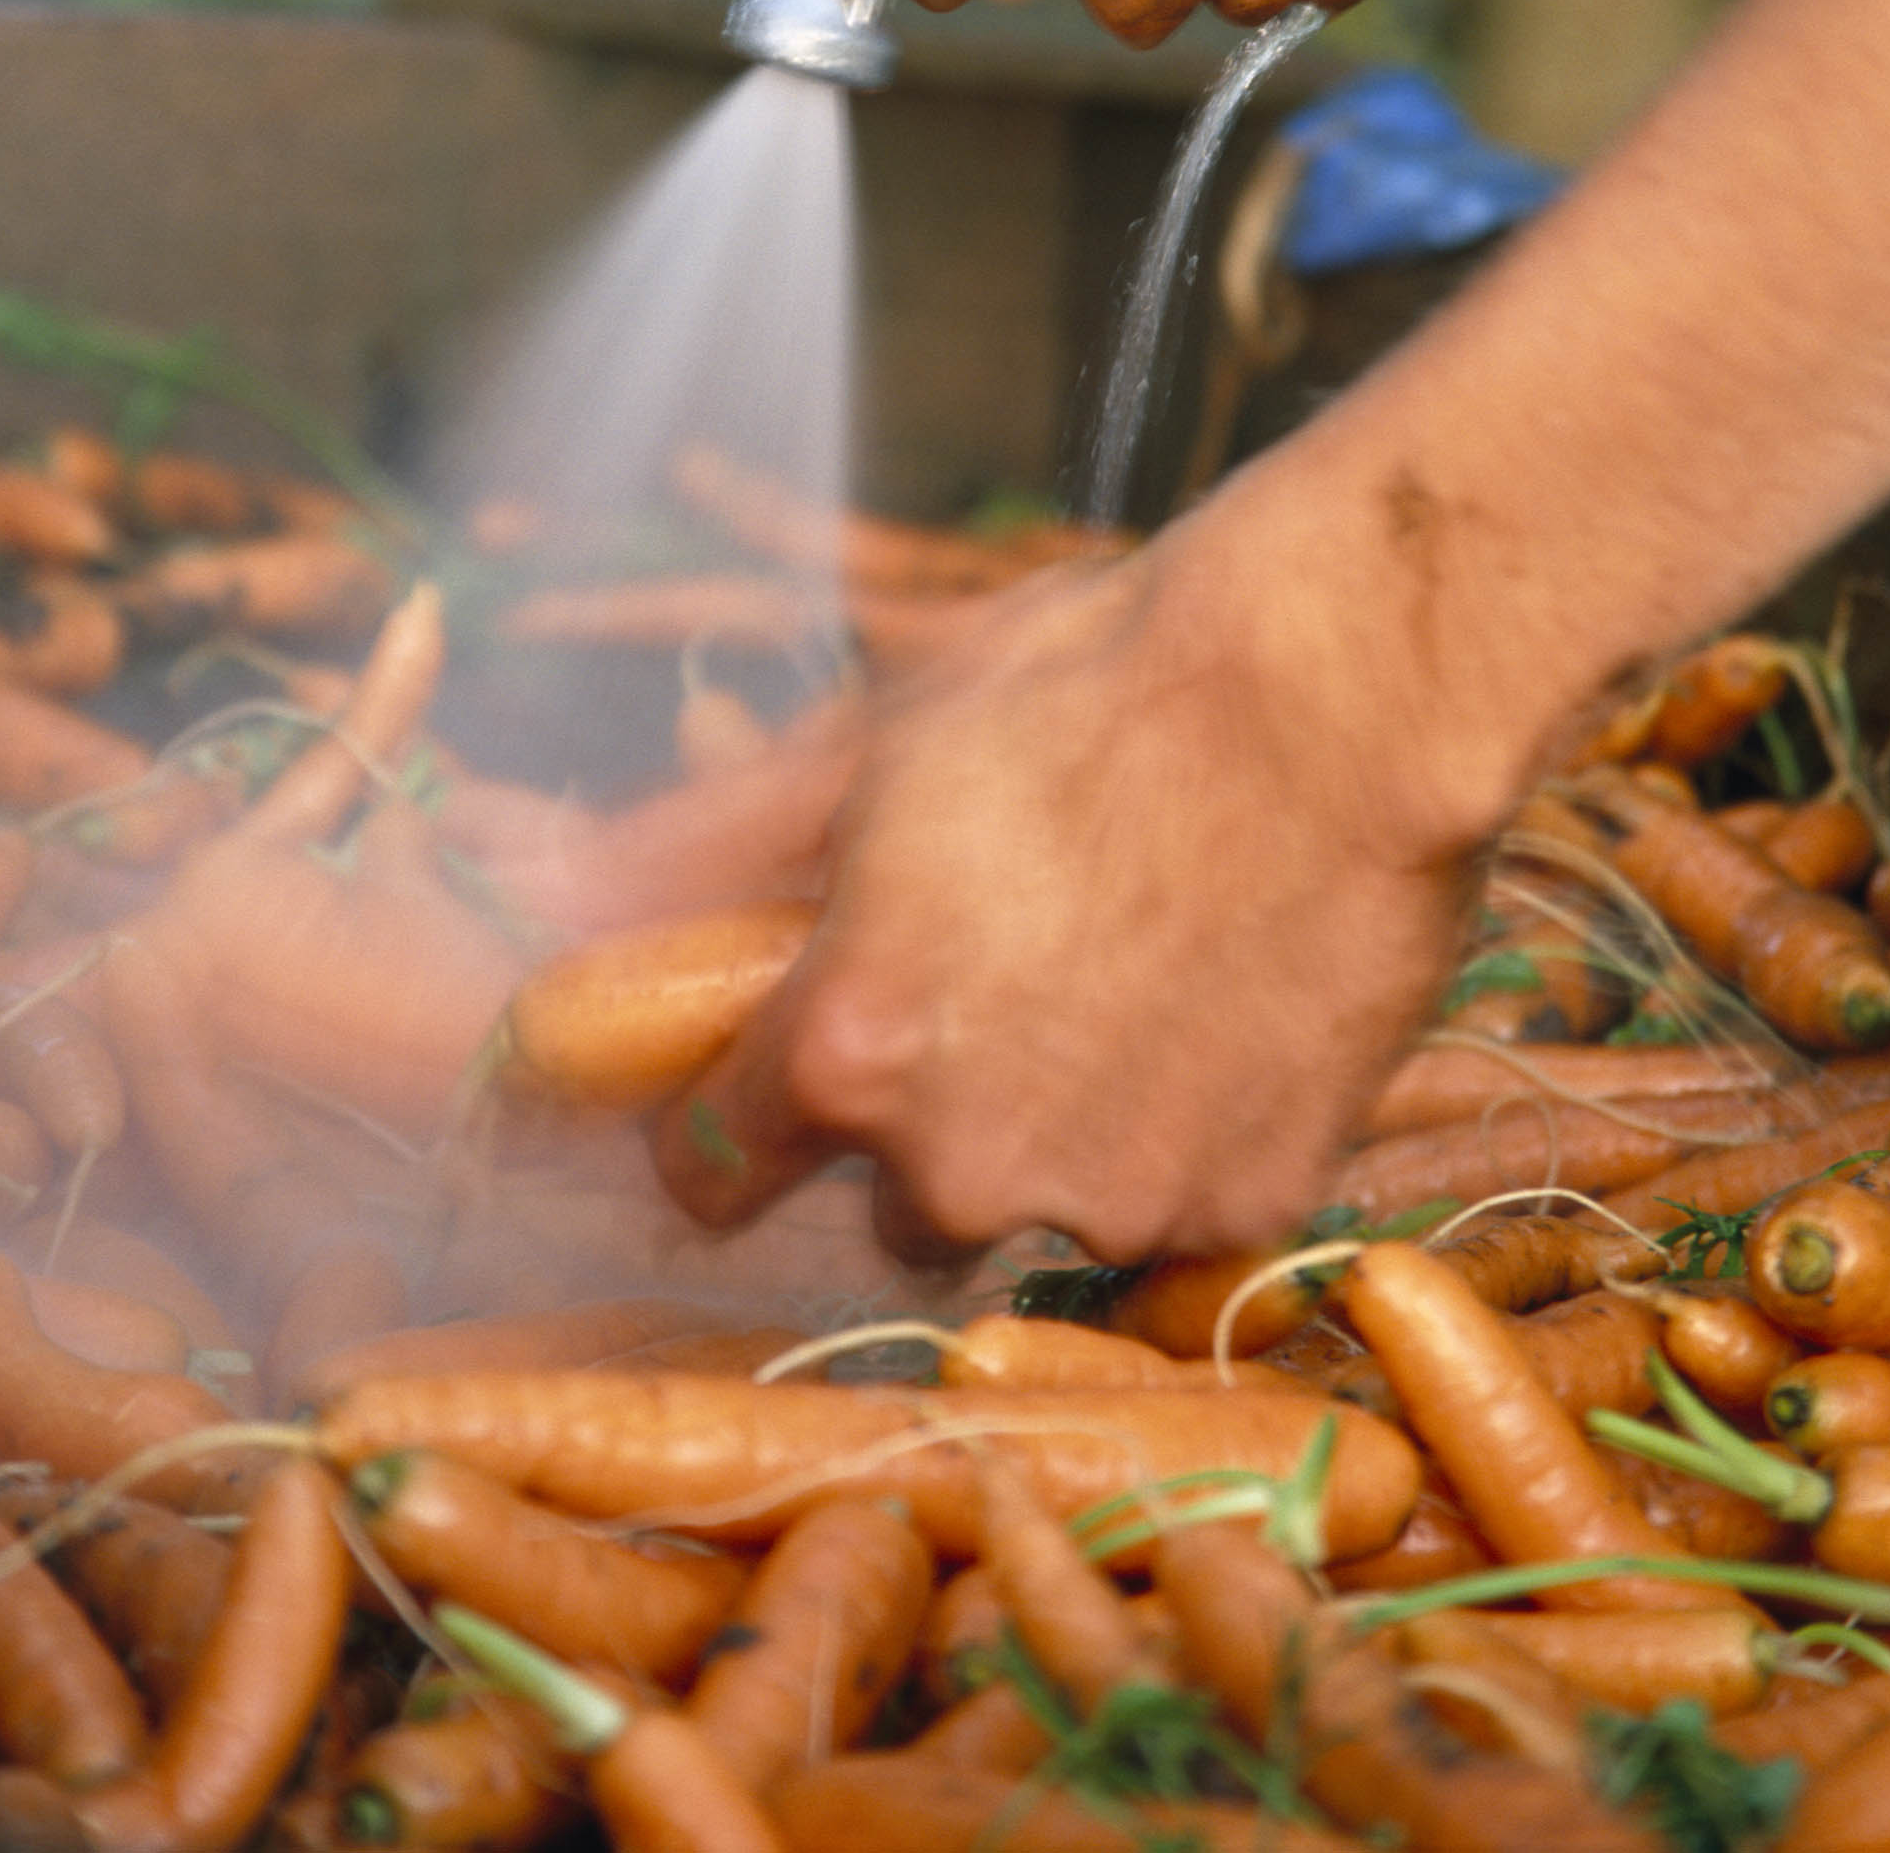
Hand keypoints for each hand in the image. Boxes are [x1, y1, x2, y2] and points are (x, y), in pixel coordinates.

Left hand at [652, 470, 1494, 1265]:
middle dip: (929, 1125)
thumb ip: (708, 846)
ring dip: (1066, 1132)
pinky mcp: (1246, 1206)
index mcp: (848, 1051)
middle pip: (897, 1206)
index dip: (735, 1118)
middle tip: (1008, 986)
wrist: (1332, 691)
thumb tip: (558, 891)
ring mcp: (1114, 1197)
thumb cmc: (1088, 684)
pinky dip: (1195, 1136)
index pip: (713, 1170)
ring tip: (1138, 981)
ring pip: (1047, 1205)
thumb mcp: (872, 737)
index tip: (774, 1081)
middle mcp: (964, 1162)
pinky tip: (1228, 1011)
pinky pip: (1185, 1205)